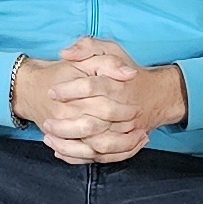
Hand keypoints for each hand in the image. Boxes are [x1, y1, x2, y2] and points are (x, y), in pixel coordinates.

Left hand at [35, 36, 185, 165]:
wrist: (156, 96)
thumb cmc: (127, 73)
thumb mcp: (110, 50)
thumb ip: (88, 46)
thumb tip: (66, 53)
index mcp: (117, 85)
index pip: (90, 87)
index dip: (69, 90)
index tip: (52, 92)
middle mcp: (121, 110)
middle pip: (91, 122)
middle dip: (64, 125)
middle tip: (47, 122)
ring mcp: (123, 131)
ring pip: (96, 145)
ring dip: (70, 145)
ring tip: (49, 138)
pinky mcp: (122, 144)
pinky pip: (101, 157)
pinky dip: (80, 156)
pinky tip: (60, 150)